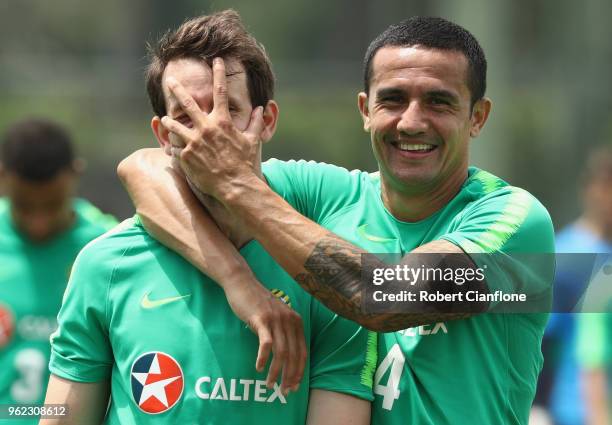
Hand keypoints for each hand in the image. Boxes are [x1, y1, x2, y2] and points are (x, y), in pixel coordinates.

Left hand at [161, 57, 264, 200]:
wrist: (235, 185)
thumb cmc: (245, 163)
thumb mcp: (252, 141)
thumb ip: (256, 123)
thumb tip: (261, 109)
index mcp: (222, 122)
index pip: (220, 92)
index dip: (218, 74)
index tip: (215, 61)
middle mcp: (206, 128)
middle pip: (188, 104)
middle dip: (178, 90)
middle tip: (170, 81)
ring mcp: (194, 142)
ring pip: (176, 126)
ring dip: (169, 121)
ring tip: (165, 118)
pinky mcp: (186, 156)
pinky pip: (177, 149)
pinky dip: (176, 148)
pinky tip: (171, 149)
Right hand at [224, 276, 306, 394]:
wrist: (242, 284)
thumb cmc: (257, 304)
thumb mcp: (275, 317)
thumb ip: (282, 333)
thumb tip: (285, 359)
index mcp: (295, 322)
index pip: (302, 352)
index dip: (299, 371)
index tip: (295, 386)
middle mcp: (289, 320)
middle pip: (294, 355)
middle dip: (290, 376)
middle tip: (284, 391)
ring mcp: (276, 319)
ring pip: (281, 352)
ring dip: (276, 371)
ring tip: (269, 385)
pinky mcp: (261, 319)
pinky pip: (266, 343)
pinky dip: (263, 358)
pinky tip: (258, 368)